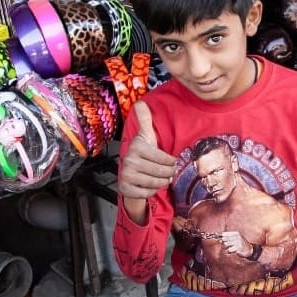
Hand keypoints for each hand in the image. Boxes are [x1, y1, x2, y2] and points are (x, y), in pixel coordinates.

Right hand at [118, 101, 176, 220]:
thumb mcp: (146, 137)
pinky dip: (152, 191)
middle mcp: (129, 161)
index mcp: (137, 147)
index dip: (171, 162)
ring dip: (162, 182)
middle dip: (168, 173)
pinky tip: (150, 186)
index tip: (172, 162)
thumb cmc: (143, 155)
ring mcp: (126, 175)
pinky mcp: (125, 189)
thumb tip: (140, 103)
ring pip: (155, 183)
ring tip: (162, 178)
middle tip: (170, 173)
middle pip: (160, 172)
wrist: (129, 175)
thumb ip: (146, 120)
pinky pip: (147, 193)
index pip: (163, 158)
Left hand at [220, 230, 251, 256]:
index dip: (218, 236)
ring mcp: (237, 242)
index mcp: (236, 233)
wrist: (249, 250)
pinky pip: (229, 250)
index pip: (224, 234)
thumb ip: (228, 238)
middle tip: (228, 245)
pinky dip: (229, 251)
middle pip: (224, 239)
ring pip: (225, 244)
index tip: (214, 236)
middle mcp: (236, 237)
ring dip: (227, 248)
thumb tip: (219, 240)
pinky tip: (233, 251)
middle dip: (223, 243)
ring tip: (232, 248)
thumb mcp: (236, 239)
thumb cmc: (241, 244)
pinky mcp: (237, 248)